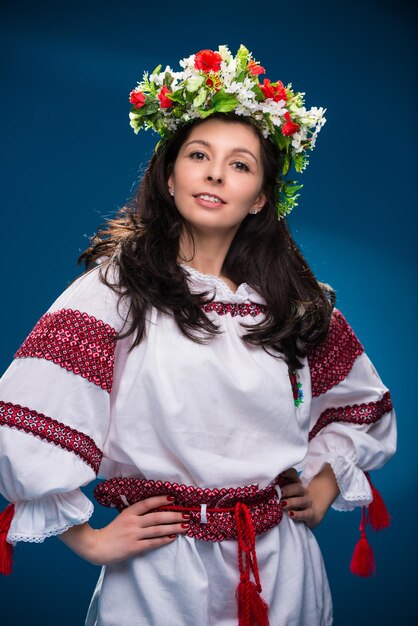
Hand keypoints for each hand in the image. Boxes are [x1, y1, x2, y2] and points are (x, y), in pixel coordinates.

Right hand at [59, 495, 187, 565]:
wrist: (95, 547)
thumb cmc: (110, 532)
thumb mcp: (121, 518)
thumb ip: (135, 514)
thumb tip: (154, 509)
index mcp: (129, 512)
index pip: (148, 503)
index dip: (161, 499)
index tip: (173, 498)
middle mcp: (132, 522)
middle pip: (157, 516)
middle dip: (174, 515)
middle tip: (187, 514)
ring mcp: (133, 535)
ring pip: (157, 529)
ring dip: (173, 527)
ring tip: (185, 526)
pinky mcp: (134, 547)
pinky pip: (152, 543)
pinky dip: (164, 540)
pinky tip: (172, 537)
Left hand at [280, 470, 322, 528]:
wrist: (311, 514)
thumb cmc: (293, 502)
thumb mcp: (286, 494)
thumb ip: (278, 489)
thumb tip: (266, 487)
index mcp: (296, 484)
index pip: (294, 475)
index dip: (288, 473)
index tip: (281, 473)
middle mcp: (303, 492)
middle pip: (298, 487)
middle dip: (288, 490)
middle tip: (278, 493)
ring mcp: (308, 503)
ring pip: (301, 500)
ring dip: (291, 502)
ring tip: (282, 505)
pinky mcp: (311, 514)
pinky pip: (305, 514)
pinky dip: (297, 514)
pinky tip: (290, 514)